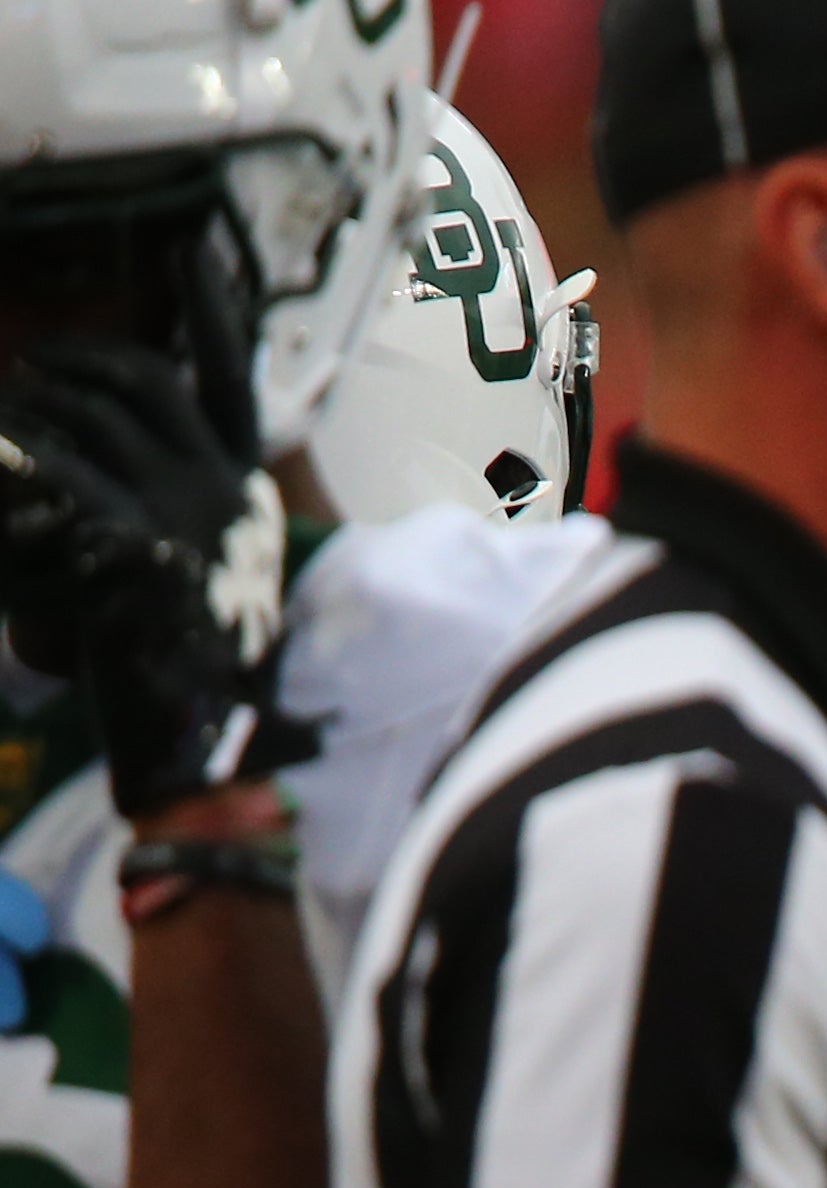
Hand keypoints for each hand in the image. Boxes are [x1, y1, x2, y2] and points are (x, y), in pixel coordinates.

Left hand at [0, 334, 291, 819]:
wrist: (216, 744)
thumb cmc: (201, 668)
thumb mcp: (207, 573)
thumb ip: (179, 511)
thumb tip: (106, 460)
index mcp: (246, 494)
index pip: (231, 382)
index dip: (214, 311)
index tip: (196, 247)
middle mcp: (222, 492)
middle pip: (142, 382)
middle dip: (76, 364)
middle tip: (34, 375)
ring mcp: (182, 517)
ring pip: (87, 421)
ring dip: (30, 411)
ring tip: (9, 420)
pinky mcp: (134, 549)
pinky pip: (54, 478)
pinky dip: (18, 467)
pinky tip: (5, 463)